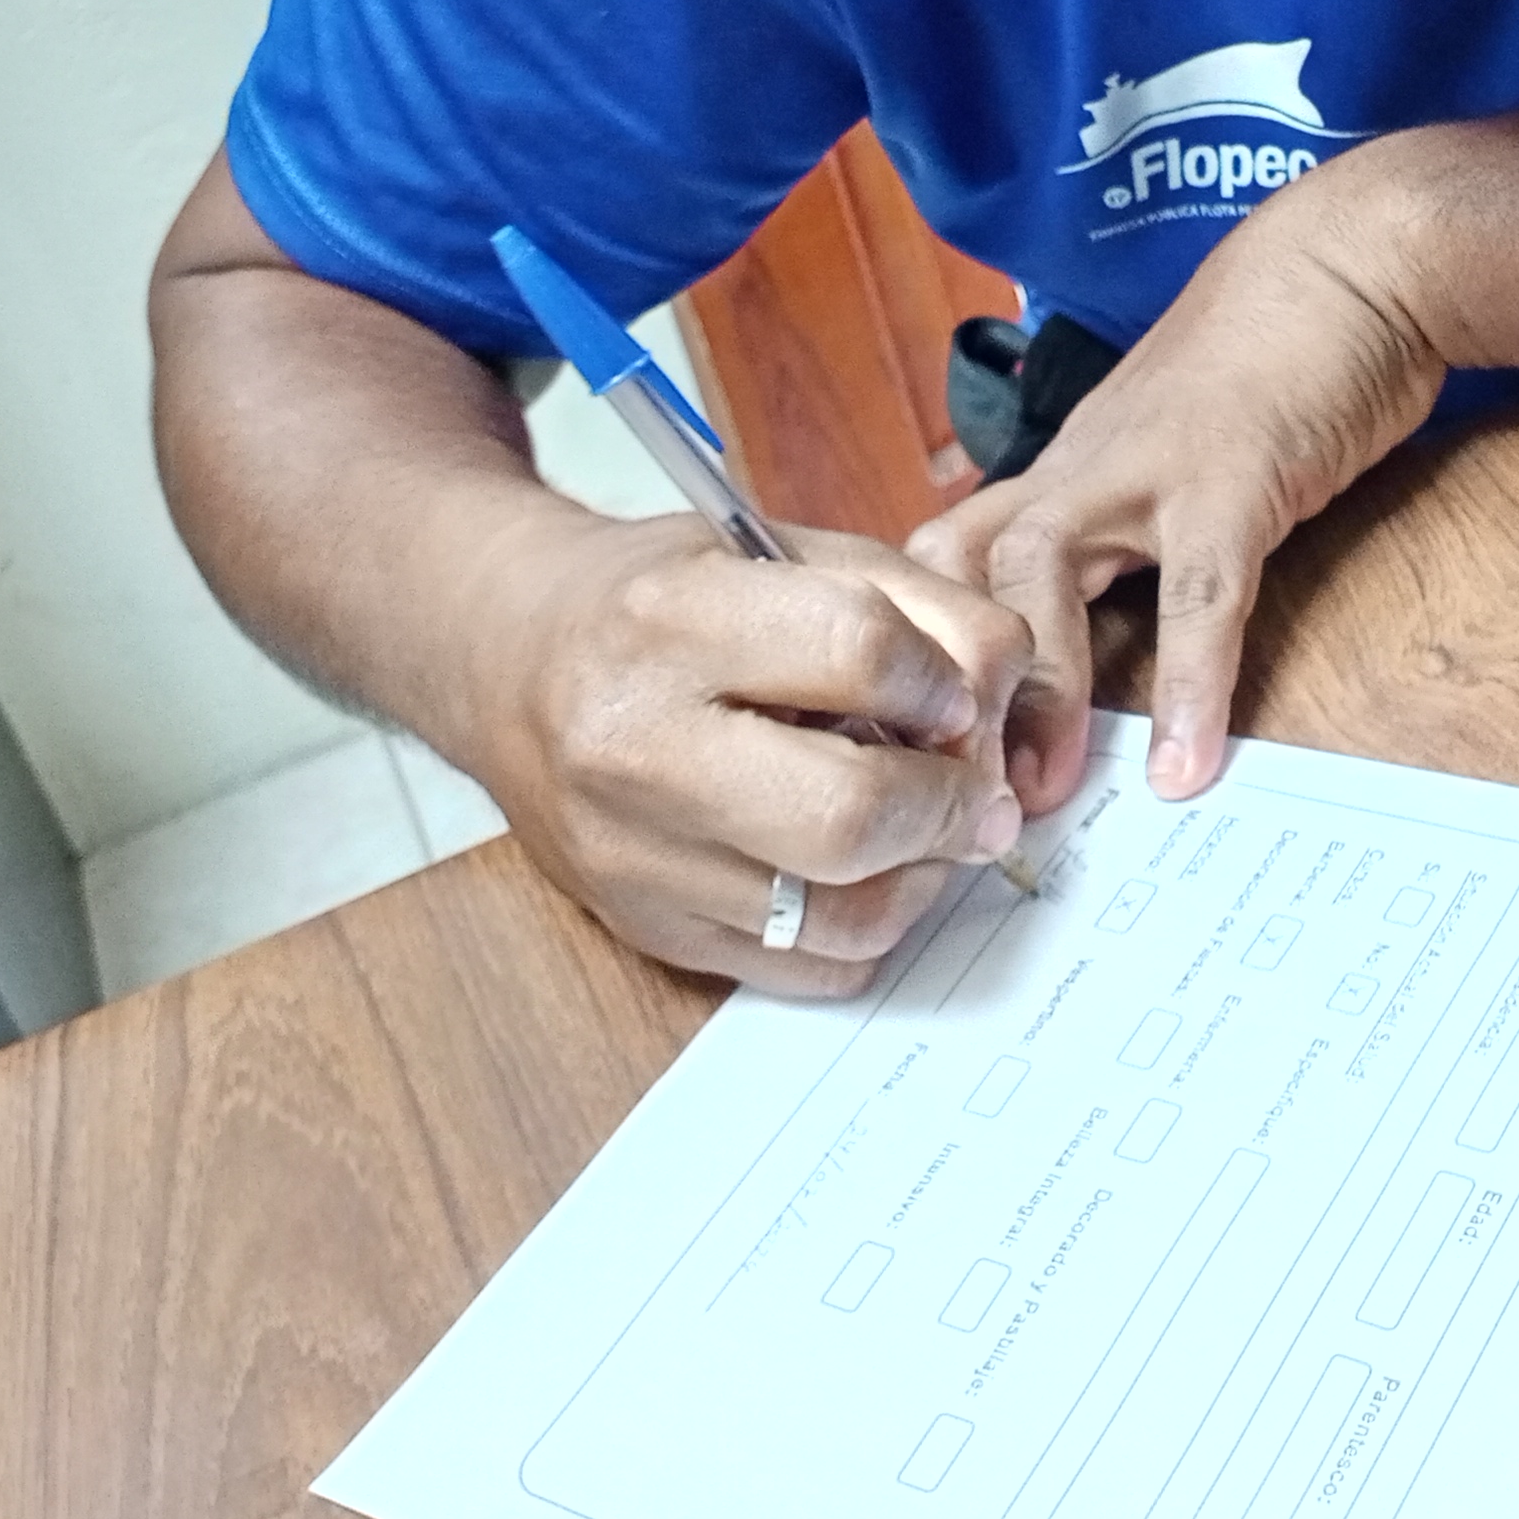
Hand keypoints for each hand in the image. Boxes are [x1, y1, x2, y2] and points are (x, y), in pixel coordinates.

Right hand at [438, 510, 1039, 996]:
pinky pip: (813, 969)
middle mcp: (634, 749)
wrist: (510, 663)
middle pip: (849, 817)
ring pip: (843, 916)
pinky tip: (872, 870)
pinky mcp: (650, 931)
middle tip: (973, 786)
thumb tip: (1008, 688)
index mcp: (668, 621)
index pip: (859, 653)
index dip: (948, 675)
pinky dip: (873, 926)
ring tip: (929, 827)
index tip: (956, 690)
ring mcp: (635, 857)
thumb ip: (916, 604)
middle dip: (950, 803)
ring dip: (926, 876)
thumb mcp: (784, 549)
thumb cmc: (665, 597)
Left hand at [912, 158, 1447, 808]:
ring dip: (1037, 689)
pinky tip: (1186, 763)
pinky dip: (1187, 685)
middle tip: (956, 795)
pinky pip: (1196, 596)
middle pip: (959, 567)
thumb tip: (1107, 642)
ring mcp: (1148, 466)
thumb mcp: (1174, 451)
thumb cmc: (1273, 360)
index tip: (924, 757)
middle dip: (945, 681)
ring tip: (1046, 791)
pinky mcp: (1233, 475)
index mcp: (1062, 469)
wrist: (1356, 257)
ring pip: (1040, 573)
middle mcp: (1079, 467)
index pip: (945, 559)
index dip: (921, 651)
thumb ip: (1133, 530)